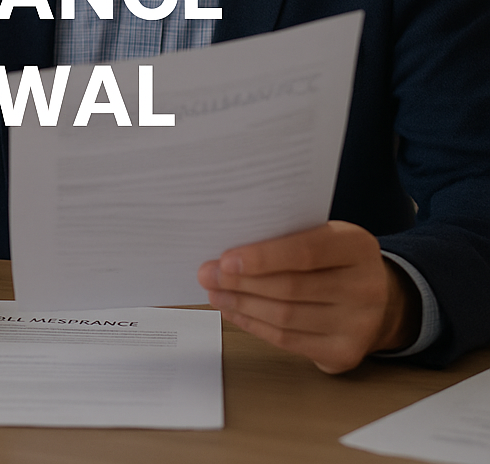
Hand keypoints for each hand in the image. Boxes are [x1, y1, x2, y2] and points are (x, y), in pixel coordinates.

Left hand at [197, 221, 420, 373]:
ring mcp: (358, 326)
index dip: (263, 257)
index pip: (305, 252)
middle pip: (290, 288)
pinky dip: (254, 325)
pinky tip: (234, 311)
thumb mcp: (323, 235)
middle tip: (207, 274)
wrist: (381, 297)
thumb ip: (286, 237)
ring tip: (214, 292)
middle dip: (240, 282)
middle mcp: (366, 288)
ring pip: (285, 317)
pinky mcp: (344, 354)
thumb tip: (228, 251)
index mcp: (358, 247)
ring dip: (241, 304)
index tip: (225, 259)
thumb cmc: (336, 259)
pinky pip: (287, 341)